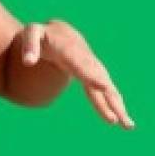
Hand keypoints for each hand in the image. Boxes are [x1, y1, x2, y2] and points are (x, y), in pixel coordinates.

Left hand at [20, 20, 134, 128]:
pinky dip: (111, 104)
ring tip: (127, 124)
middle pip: (99, 79)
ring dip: (116, 105)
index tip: (103, 86)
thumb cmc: (41, 34)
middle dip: (109, 96)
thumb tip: (27, 62)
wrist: (59, 31)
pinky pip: (102, 92)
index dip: (90, 74)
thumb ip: (30, 46)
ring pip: (106, 87)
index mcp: (69, 47)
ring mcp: (92, 68)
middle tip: (117, 114)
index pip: (80, 62)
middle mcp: (86, 59)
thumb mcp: (31, 34)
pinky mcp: (93, 75)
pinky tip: (117, 120)